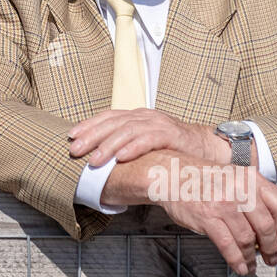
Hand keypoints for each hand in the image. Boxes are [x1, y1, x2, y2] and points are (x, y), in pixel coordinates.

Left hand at [67, 108, 218, 166]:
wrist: (206, 146)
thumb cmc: (172, 147)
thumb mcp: (145, 143)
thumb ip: (126, 146)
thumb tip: (99, 158)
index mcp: (136, 116)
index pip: (108, 117)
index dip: (88, 125)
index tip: (71, 136)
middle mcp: (144, 116)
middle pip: (113, 123)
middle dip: (92, 136)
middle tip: (75, 149)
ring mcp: (158, 124)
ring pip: (128, 131)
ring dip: (108, 145)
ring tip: (94, 160)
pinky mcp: (171, 134)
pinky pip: (149, 139)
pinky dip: (134, 147)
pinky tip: (122, 156)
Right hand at [149, 153, 276, 274]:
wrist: (170, 174)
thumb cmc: (199, 177)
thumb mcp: (232, 176)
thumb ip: (251, 194)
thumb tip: (268, 223)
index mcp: (250, 178)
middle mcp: (240, 190)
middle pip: (266, 226)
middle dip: (272, 248)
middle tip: (272, 257)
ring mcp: (224, 204)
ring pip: (248, 239)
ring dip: (252, 257)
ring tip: (252, 264)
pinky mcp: (208, 218)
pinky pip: (228, 245)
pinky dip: (237, 260)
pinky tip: (239, 266)